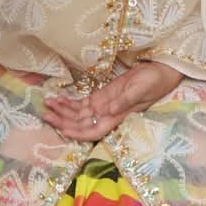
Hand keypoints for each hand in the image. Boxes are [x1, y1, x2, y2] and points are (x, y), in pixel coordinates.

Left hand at [41, 61, 182, 142]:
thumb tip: (106, 111)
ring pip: (79, 114)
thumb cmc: (154, 82)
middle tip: (45, 114)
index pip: (94, 131)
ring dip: (63, 112)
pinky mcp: (102, 96)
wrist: (160, 72)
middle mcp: (107, 115)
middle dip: (63, 121)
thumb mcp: (141, 90)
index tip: (63, 129)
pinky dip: (70, 103)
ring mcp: (104, 106)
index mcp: (117, 117)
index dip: (78, 133)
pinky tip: (58, 99)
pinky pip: (83, 104)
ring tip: (47, 105)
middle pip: (81, 124)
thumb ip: (124, 101)